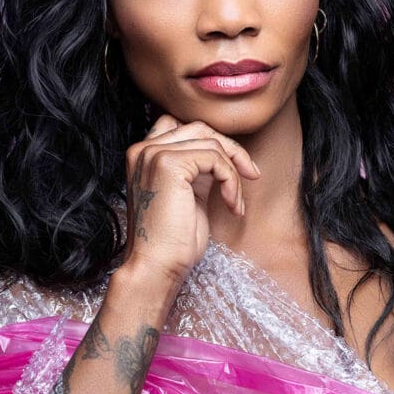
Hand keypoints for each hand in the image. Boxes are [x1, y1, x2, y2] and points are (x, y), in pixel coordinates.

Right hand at [121, 114, 261, 287]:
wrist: (156, 266)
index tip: (237, 168)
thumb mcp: (187, 194)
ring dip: (233, 172)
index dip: (214, 143)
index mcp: (143, 155)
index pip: (184, 127)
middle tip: (251, 175)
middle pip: (200, 129)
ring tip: (236, 202)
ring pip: (212, 142)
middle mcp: (143, 149)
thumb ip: (197, 169)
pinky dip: (231, 180)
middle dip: (231, 151)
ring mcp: (154, 154)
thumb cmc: (172, 240)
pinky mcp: (169, 164)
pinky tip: (231, 204)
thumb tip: (223, 155)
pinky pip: (215, 158)